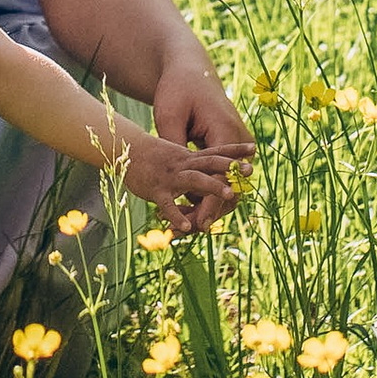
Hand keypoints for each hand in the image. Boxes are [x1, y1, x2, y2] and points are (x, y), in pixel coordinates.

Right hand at [115, 123, 242, 225]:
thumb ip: (192, 166)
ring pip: (194, 180)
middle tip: (249, 172)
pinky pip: (168, 204)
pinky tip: (186, 228)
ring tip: (230, 196)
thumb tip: (209, 176)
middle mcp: (182, 164)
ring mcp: (170, 177)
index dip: (234, 150)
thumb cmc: (151, 157)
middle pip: (210, 163)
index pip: (215, 151)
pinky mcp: (156, 190)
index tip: (254, 148)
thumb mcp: (175, 157)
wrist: (122, 152)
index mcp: (188, 157)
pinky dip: (176, 216)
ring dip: (212, 187)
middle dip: (230, 168)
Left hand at [146, 48, 254, 235]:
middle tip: (189, 231)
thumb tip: (176, 183)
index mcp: (225, 131)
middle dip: (212, 211)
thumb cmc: (178, 89)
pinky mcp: (229, 147)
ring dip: (210, 205)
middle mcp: (238, 140)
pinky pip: (224, 176)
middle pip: (232, 188)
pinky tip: (190, 206)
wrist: (190, 69)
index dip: (211, 206)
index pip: (223, 179)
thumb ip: (175, 148)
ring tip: (186, 224)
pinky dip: (209, 192)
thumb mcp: (169, 117)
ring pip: (229, 186)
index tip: (198, 226)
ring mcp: (237, 144)